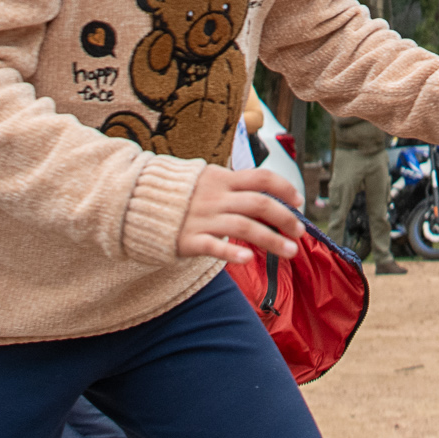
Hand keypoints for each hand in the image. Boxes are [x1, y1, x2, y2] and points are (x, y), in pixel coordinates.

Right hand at [175, 165, 299, 264]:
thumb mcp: (208, 179)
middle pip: (259, 204)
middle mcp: (216, 197)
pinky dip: (232, 252)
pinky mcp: (189, 239)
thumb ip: (234, 185)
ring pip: (244, 227)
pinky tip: (249, 259)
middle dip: (285, 218)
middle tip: (300, 233)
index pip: (261, 178)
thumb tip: (268, 192)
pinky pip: (213, 246)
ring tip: (290, 251)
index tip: (299, 201)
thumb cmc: (181, 195)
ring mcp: (203, 218)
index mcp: (223, 179)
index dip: (284, 188)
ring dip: (271, 240)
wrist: (138, 203)